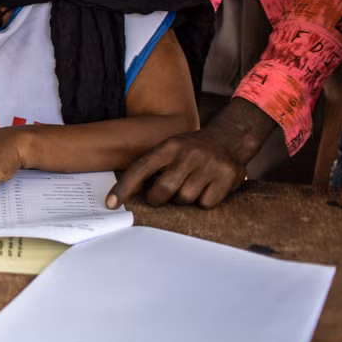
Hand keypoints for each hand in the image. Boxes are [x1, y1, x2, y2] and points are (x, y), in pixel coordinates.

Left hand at [107, 98, 275, 209]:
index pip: (140, 169)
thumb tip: (131, 193)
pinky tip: (207, 188)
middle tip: (159, 197)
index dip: (124, 188)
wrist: (230, 138)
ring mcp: (208, 164)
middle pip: (163, 190)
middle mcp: (187, 154)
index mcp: (168, 146)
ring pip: (185, 198)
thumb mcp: (170, 149)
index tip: (111, 204)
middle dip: (157, 199)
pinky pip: (206, 203)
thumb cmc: (192, 149)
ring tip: (189, 186)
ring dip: (183, 199)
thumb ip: (153, 167)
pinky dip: (203, 201)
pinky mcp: (226, 176)